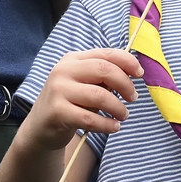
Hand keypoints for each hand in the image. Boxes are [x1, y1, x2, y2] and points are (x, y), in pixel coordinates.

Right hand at [21, 49, 141, 152]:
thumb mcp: (83, 84)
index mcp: (73, 59)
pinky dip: (107, 125)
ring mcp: (58, 90)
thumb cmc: (69, 103)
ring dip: (118, 108)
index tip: (140, 74)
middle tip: (132, 98)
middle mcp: (63, 71)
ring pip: (100, 96)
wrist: (40, 127)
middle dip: (125, 84)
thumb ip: (103, 76)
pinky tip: (113, 127)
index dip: (127, 62)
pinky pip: (90, 118)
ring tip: (123, 116)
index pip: (106, 54)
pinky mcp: (57, 112)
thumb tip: (133, 72)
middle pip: (104, 70)